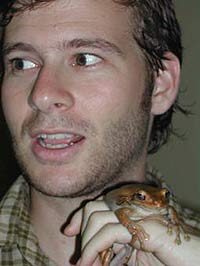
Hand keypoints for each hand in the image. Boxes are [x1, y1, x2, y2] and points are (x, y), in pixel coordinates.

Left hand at [64, 199, 199, 265]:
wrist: (193, 259)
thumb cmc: (164, 258)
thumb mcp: (131, 252)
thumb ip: (113, 247)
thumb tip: (88, 254)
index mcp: (130, 209)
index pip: (98, 204)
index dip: (80, 217)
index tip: (69, 231)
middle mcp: (133, 207)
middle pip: (94, 207)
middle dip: (81, 230)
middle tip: (79, 257)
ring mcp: (139, 214)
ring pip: (98, 218)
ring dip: (87, 244)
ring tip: (85, 264)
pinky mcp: (145, 227)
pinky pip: (110, 233)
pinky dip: (94, 249)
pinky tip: (90, 264)